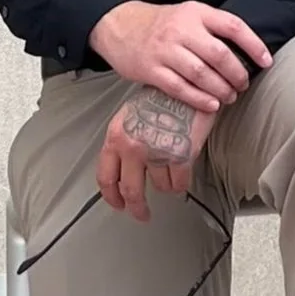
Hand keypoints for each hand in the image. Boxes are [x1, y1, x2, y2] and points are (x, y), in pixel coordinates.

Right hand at [90, 0, 271, 114]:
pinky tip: (211, 105)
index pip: (233, 26)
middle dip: (236, 73)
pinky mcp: (151, 70)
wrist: (120, 26)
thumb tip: (245, 52)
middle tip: (243, 85)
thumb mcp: (188, 14)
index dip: (254, 44)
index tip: (266, 61)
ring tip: (229, 97)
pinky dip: (199, 99)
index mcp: (196, 12)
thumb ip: (211, 28)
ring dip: (220, 89)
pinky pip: (180, 88)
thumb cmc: (161, 24)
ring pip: (201, 73)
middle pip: (219, 54)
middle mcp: (182, 29)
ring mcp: (165, 50)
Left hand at [98, 87, 215, 221]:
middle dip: (137, 207)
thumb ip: (125, 140)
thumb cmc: (163, 94)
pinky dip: (181, 183)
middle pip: (130, 190)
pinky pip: (178, 183)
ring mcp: (155, 152)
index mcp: (116, 135)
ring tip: (172, 173)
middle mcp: (132, 146)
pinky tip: (182, 174)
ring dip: (166, 185)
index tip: (119, 204)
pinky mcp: (179, 156)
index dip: (112, 196)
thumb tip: (124, 166)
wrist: (189, 81)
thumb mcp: (132, 113)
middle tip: (142, 214)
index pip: (105, 177)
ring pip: (159, 186)